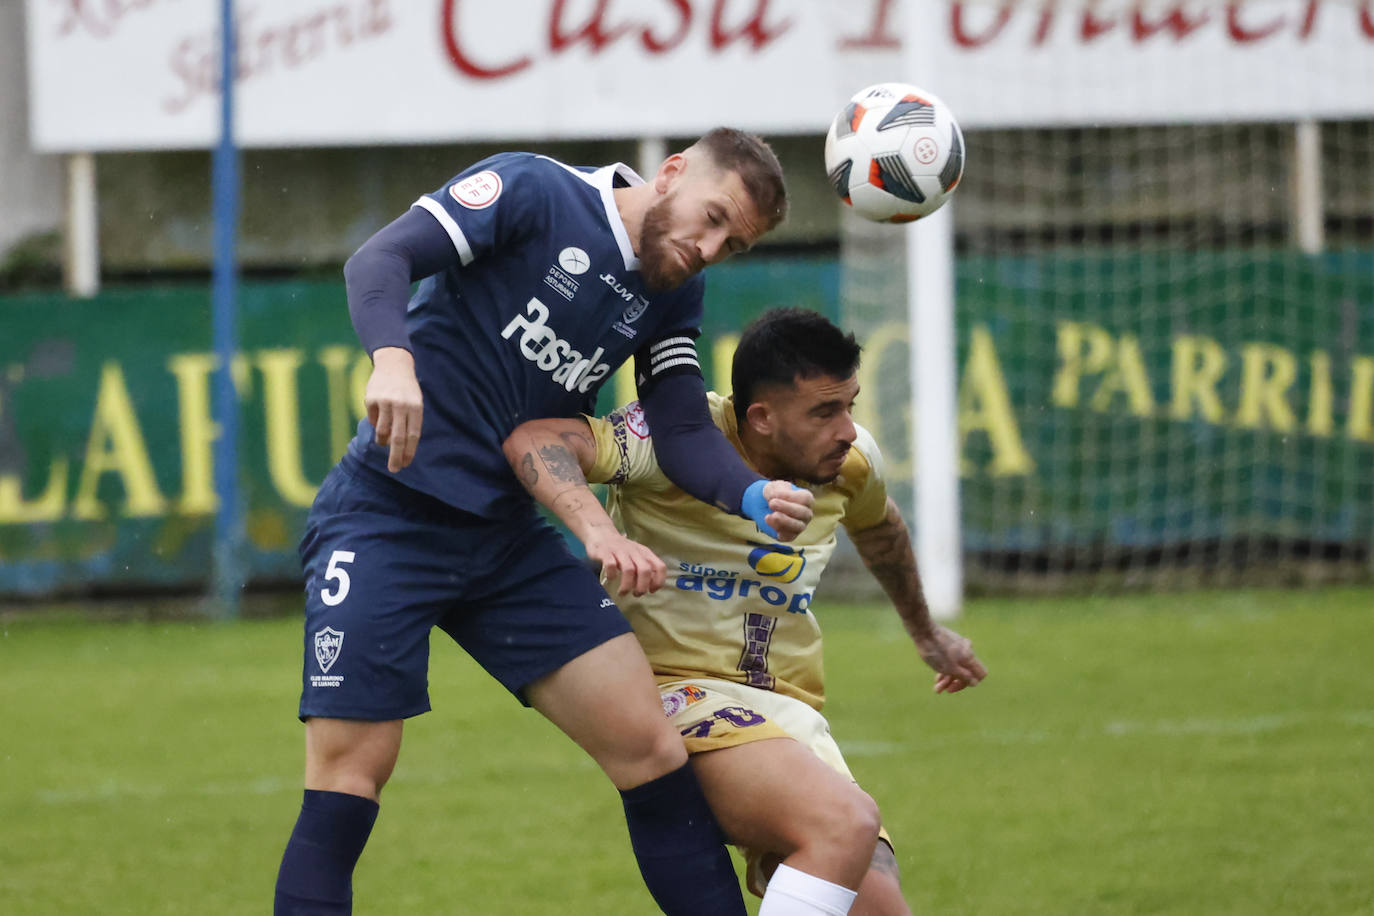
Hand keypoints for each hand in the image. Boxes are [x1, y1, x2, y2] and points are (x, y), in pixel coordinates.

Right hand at [365, 347, 423, 471]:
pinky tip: (379, 414)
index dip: (409, 451)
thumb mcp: (415, 403)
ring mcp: (385, 402)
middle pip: (398, 437)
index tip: (406, 464)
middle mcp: (401, 405)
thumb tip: (398, 446)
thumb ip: (409, 423)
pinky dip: (375, 422)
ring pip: (382, 431)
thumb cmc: (407, 389)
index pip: (413, 435)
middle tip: (394, 469)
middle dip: (396, 456)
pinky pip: (372, 419)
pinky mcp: (371, 399)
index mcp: (415, 407)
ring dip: (383, 440)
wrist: (393, 364)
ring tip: (383, 441)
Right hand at [583, 524, 665, 596]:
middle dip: (642, 586)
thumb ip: (644, 569)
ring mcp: (620, 551)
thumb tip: (648, 587)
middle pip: (645, 570)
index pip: (660, 567)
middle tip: (636, 594)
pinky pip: (611, 565)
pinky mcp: (606, 552)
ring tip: (622, 592)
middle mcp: (634, 552)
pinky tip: (611, 578)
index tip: (651, 591)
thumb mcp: (637, 556)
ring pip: (628, 569)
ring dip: (627, 585)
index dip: (658, 581)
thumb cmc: (622, 550)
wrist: (603, 533)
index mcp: (645, 553)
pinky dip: (612, 574)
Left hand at [743, 479, 813, 541]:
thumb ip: (775, 491)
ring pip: (798, 527)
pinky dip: (778, 529)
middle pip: (803, 513)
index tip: (776, 494)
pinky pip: (788, 536)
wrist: (764, 505)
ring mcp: (799, 526)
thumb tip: (775, 497)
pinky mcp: (790, 536)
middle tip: (771, 503)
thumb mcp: (773, 487)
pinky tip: (768, 520)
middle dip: (787, 508)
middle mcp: (806, 514)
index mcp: (806, 499)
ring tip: (770, 515)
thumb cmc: (774, 494)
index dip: (790, 496)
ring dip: (783, 521)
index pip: (805, 499)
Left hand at [914, 625, 986, 693]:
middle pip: (967, 671)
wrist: (923, 630)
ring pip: (957, 665)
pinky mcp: (949, 642)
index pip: (980, 673)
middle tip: (942, 689)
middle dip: (954, 682)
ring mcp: (958, 645)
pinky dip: (945, 667)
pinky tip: (936, 676)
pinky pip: (950, 658)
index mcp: (970, 657)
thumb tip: (975, 682)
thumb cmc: (935, 651)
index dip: (970, 683)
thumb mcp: (949, 669)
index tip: (955, 686)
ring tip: (936, 686)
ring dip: (947, 678)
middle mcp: (967, 650)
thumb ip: (964, 677)